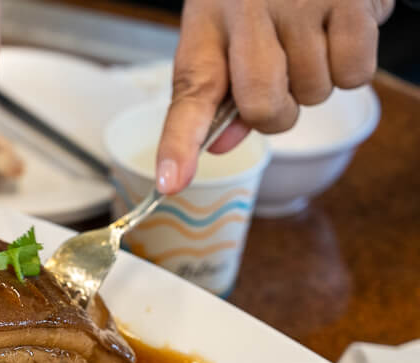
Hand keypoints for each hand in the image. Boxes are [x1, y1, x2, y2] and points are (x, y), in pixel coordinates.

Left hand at [156, 0, 393, 193]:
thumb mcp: (227, 36)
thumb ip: (222, 94)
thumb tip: (220, 145)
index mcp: (207, 26)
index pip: (190, 95)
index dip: (178, 144)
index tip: (170, 182)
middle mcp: (246, 12)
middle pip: (263, 108)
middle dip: (276, 113)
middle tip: (281, 77)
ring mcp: (299, 4)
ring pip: (313, 94)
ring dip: (317, 81)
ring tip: (311, 36)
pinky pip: (354, 74)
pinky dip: (352, 66)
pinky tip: (340, 28)